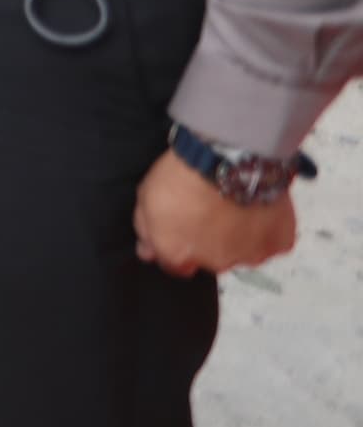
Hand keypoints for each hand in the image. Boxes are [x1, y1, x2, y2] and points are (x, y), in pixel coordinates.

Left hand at [135, 149, 299, 276]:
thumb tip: (148, 252)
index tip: (185, 231)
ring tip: (237, 204)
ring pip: (244, 251)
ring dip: (241, 235)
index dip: (181, 248)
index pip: (177, 267)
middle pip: (212, 259)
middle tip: (212, 210)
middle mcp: (215, 262)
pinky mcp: (279, 243)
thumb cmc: (186, 174)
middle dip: (211, 240)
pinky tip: (259, 207)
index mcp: (179, 254)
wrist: (229, 159)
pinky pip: (273, 241)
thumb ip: (147, 231)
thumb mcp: (147, 198)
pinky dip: (268, 228)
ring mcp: (250, 255)